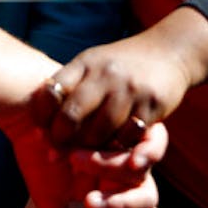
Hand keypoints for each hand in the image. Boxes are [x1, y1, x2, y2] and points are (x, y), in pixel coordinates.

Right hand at [0, 105, 165, 207]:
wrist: (26, 109)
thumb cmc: (36, 150)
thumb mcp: (47, 194)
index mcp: (112, 189)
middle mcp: (125, 168)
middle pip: (148, 195)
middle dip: (122, 204)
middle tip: (89, 202)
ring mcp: (126, 142)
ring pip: (146, 166)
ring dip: (118, 170)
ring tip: (81, 162)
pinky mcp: (126, 115)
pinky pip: (146, 133)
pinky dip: (138, 145)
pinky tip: (115, 150)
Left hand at [33, 9, 207, 150]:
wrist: (169, 51)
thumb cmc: (121, 65)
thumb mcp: (93, 64)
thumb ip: (69, 86)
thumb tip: (39, 122)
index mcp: (86, 63)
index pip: (52, 92)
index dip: (42, 117)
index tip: (40, 131)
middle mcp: (106, 74)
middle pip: (72, 116)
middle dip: (61, 139)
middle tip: (57, 152)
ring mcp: (130, 89)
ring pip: (99, 132)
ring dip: (88, 149)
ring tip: (82, 156)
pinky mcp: (151, 105)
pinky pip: (127, 137)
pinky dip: (116, 148)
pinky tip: (111, 149)